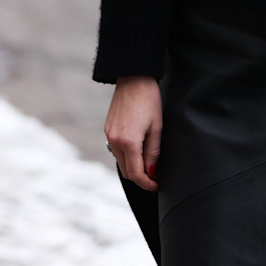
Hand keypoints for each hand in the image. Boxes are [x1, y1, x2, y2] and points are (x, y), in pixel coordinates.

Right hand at [105, 76, 162, 190]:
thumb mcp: (157, 128)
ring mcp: (109, 135)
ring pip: (120, 162)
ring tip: (149, 165)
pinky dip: (127, 157)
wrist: (133, 79)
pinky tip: (139, 152)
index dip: (147, 184)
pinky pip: (116, 151)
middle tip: (155, 177)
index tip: (157, 186)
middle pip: (126, 172)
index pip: (136, 174)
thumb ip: (153, 152)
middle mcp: (115, 141)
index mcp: (128, 142)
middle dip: (141, 178)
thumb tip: (152, 172)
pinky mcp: (108, 130)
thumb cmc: (149, 101)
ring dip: (133, 168)